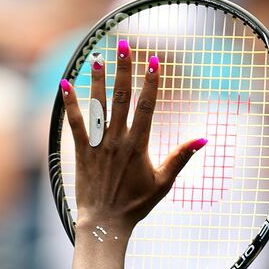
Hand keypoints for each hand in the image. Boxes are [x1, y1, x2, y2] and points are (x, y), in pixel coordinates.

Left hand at [61, 40, 206, 235]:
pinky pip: (76, 122)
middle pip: (122, 98)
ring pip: (98, 105)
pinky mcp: (82, 150)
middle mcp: (117, 141)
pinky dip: (71, 103)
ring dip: (97, 80)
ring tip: (97, 58)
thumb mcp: (163, 183)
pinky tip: (66, 83)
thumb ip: (180, 157)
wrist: (106, 223)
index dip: (150, 82)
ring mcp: (98, 144)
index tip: (154, 61)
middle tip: (123, 45)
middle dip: (124, 70)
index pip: (146, 107)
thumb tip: (202, 139)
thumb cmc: (136, 205)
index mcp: (138, 146)